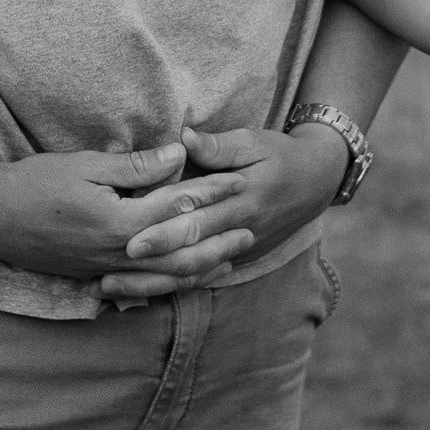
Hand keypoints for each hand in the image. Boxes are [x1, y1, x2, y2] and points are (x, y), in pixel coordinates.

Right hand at [0, 142, 254, 285]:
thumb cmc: (36, 185)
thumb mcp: (86, 166)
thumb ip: (135, 166)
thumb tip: (178, 155)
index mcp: (120, 222)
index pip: (178, 205)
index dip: (211, 191)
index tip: (239, 179)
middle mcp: (120, 253)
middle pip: (182, 249)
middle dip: (219, 237)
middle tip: (251, 226)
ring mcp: (109, 269)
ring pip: (168, 274)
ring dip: (203, 265)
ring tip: (232, 257)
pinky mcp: (98, 277)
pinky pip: (146, 286)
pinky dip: (172, 283)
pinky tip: (186, 277)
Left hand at [100, 120, 348, 302]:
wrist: (317, 182)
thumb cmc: (280, 155)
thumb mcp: (253, 141)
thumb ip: (218, 146)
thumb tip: (183, 138)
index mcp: (242, 201)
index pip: (197, 220)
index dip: (163, 231)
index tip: (130, 238)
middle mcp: (240, 231)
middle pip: (190, 253)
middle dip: (150, 263)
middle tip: (112, 267)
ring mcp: (239, 249)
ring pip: (193, 273)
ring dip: (153, 282)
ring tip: (113, 288)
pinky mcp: (238, 257)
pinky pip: (203, 276)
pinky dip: (173, 285)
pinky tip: (141, 291)